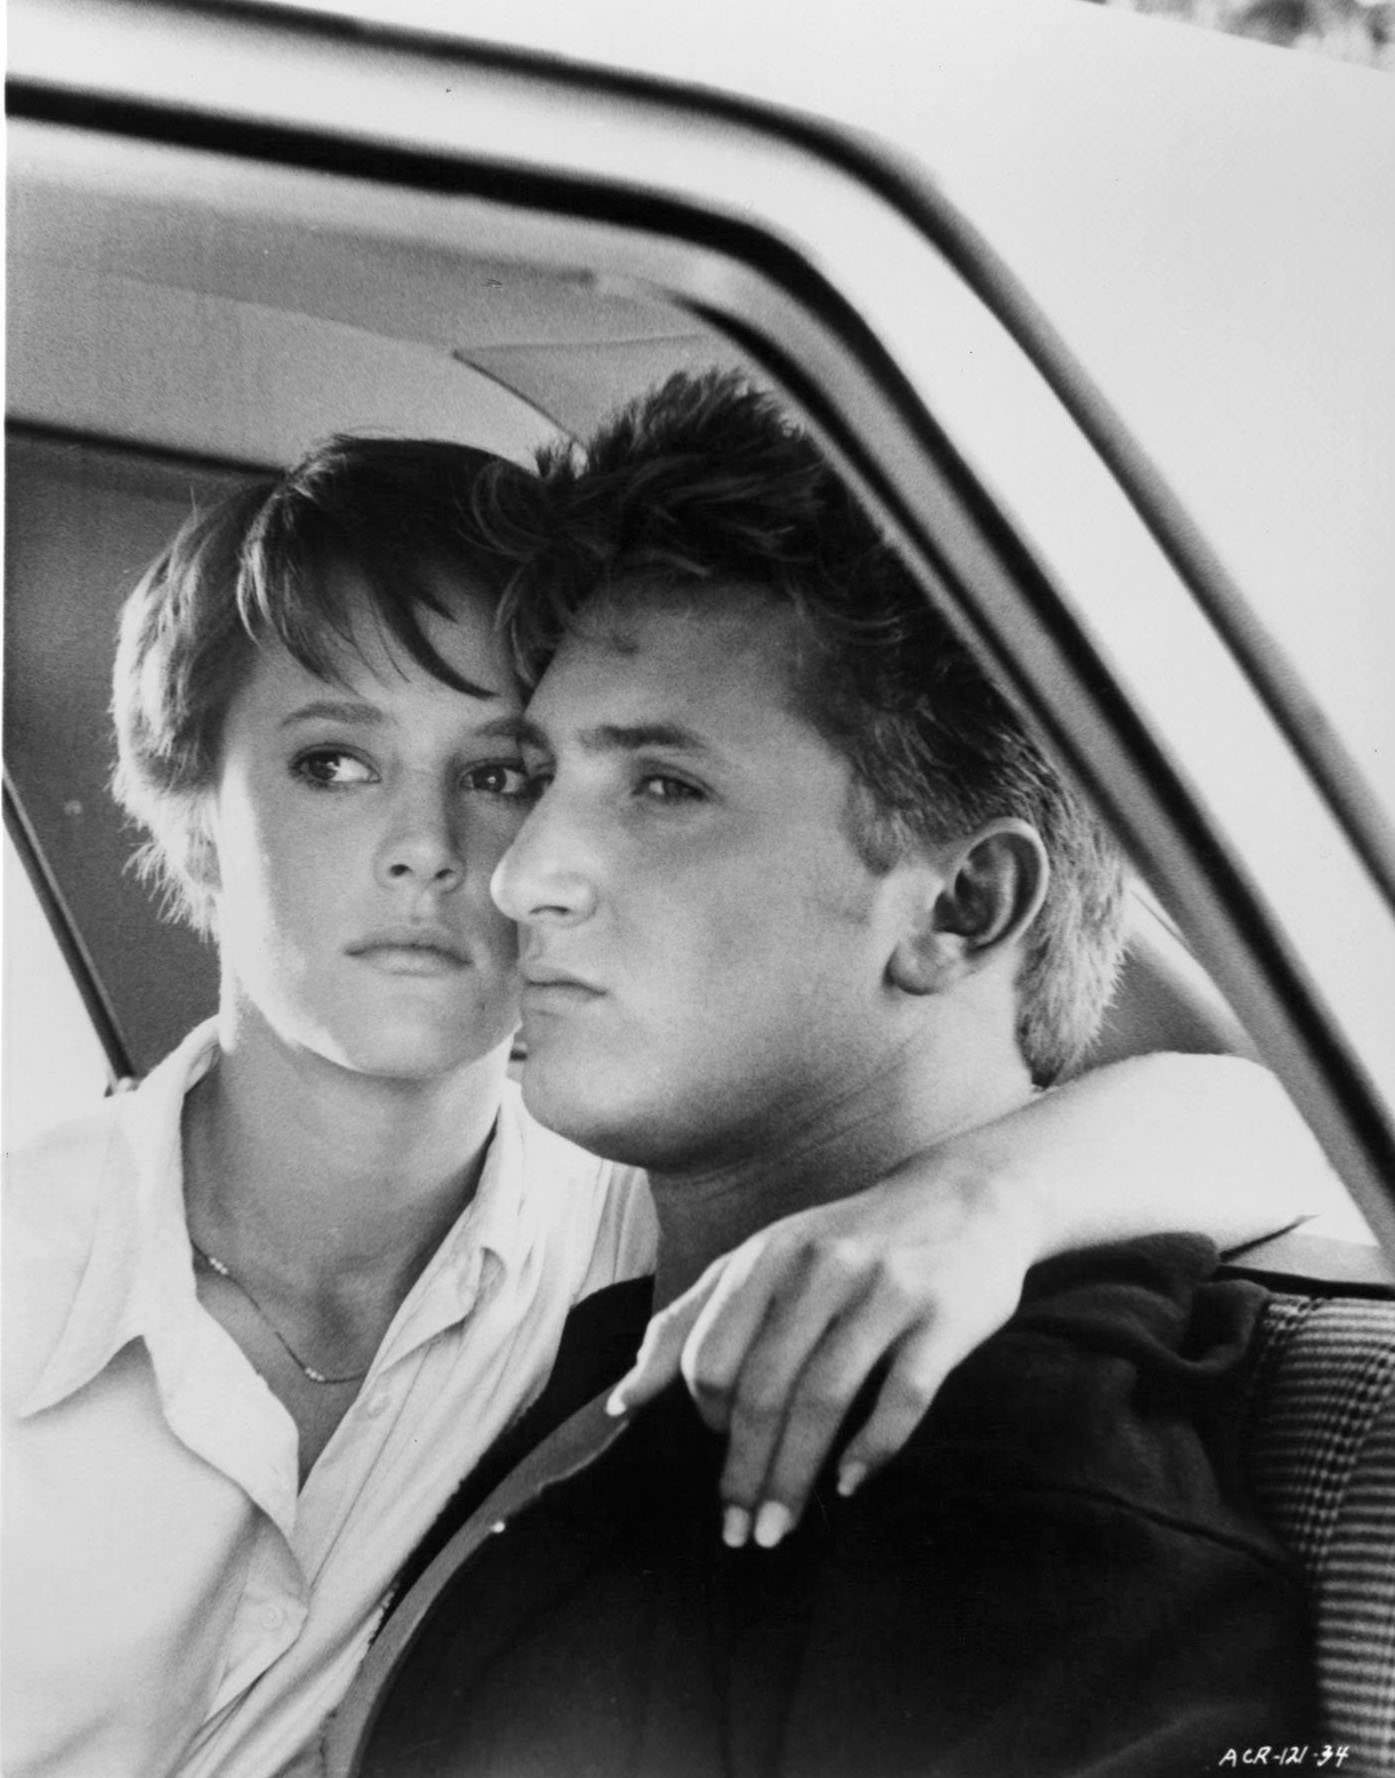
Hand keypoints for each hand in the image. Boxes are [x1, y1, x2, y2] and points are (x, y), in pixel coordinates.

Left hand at [607, 1150, 1043, 1547]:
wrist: (969, 1196)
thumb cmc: (850, 1241)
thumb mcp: (764, 1259)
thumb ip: (691, 1319)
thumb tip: (622, 1403)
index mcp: (767, 1256)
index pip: (709, 1357)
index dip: (705, 1419)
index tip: (719, 1455)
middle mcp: (820, 1268)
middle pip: (762, 1388)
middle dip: (743, 1470)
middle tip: (740, 1531)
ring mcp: (884, 1290)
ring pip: (824, 1399)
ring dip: (795, 1476)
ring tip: (780, 1527)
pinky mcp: (942, 1316)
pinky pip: (902, 1396)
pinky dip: (872, 1448)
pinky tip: (850, 1482)